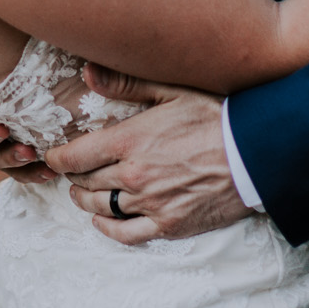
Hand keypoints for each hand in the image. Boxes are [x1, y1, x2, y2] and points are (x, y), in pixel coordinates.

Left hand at [45, 65, 251, 244]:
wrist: (255, 154)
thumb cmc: (215, 116)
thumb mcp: (172, 91)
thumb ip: (127, 84)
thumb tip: (87, 73)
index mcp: (129, 141)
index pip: (75, 157)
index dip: (58, 157)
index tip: (53, 155)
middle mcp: (133, 176)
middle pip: (85, 182)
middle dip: (73, 176)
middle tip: (72, 171)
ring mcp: (150, 203)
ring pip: (100, 208)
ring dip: (85, 201)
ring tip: (82, 193)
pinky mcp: (169, 225)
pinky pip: (126, 234)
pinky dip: (108, 229)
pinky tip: (102, 221)